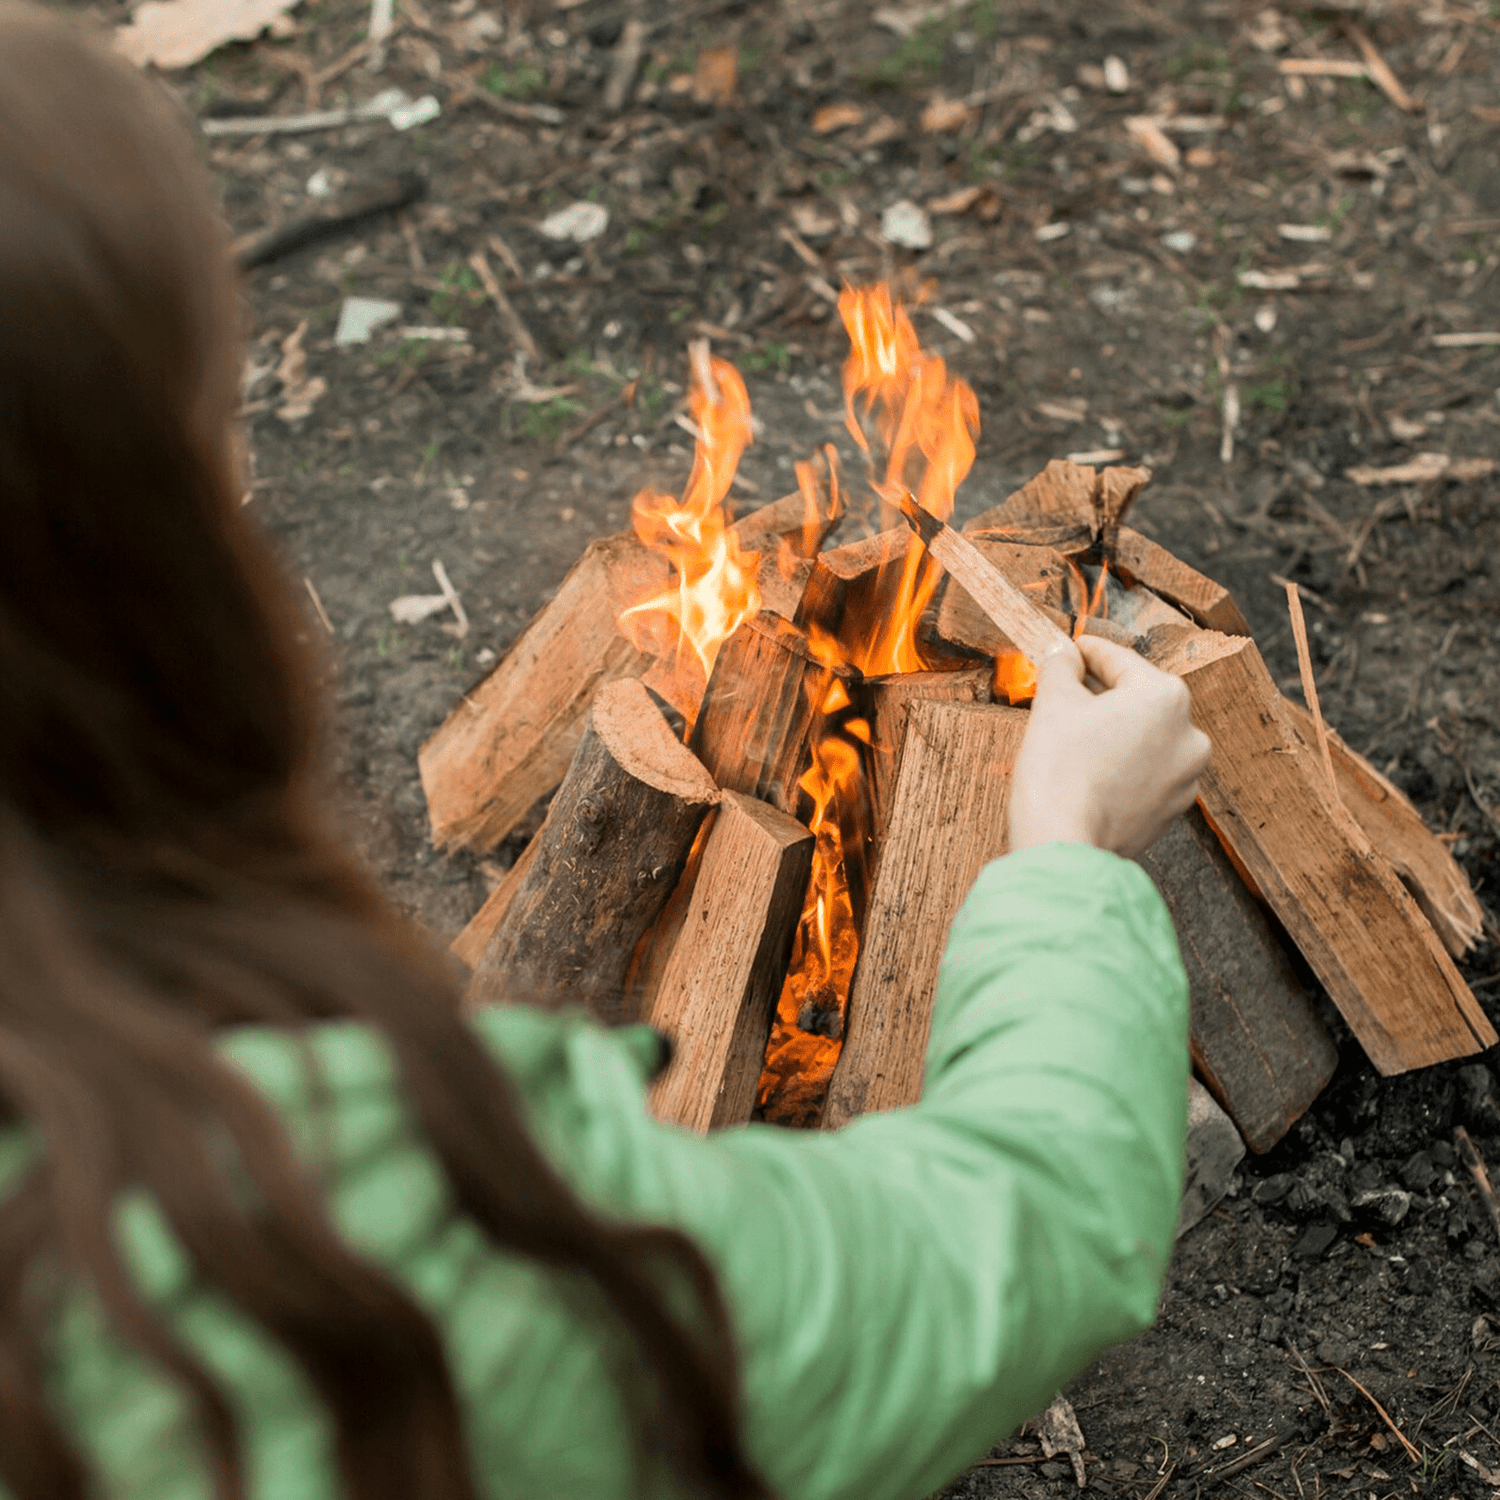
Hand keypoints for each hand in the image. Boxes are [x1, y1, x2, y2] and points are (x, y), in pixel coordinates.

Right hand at [1007, 636, 1211, 857]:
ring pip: (1145, 737)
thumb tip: (1062, 653)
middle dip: (1101, 694)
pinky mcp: (1174, 807)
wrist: (1064, 844)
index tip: (1070, 650)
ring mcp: (1187, 775)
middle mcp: (1189, 733)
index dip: (1087, 652)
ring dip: (1115, 731)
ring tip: (1077, 738)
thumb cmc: (1059, 770)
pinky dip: (1124, 764)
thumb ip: (1060, 667)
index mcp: (1165, 696)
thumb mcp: (1053, 703)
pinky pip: (1147, 771)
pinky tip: (1092, 770)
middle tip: (1066, 694)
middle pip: (1137, 699)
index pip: (1118, 660)